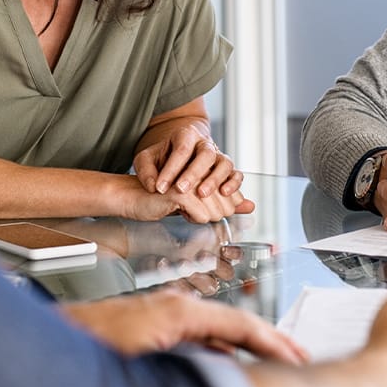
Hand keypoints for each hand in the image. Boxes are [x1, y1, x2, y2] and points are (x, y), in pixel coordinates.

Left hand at [62, 288, 307, 362]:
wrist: (50, 338)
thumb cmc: (88, 345)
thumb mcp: (145, 361)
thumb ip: (189, 361)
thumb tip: (222, 376)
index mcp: (179, 311)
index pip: (240, 325)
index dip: (273, 343)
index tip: (297, 357)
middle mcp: (175, 307)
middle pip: (234, 325)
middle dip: (269, 344)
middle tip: (299, 360)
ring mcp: (165, 315)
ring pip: (219, 332)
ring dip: (246, 350)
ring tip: (273, 366)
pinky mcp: (154, 326)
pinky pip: (201, 337)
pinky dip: (223, 351)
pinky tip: (229, 368)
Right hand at [121, 174, 255, 223]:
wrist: (135, 197)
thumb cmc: (167, 199)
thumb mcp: (201, 201)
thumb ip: (227, 202)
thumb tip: (251, 205)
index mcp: (211, 168)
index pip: (234, 197)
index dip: (223, 209)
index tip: (207, 208)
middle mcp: (205, 169)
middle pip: (227, 206)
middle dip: (213, 215)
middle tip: (194, 209)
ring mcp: (194, 179)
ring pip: (216, 211)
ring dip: (202, 217)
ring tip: (186, 208)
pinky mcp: (181, 192)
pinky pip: (202, 215)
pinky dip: (193, 218)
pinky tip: (179, 209)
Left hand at [134, 124, 243, 200]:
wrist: (181, 152)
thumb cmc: (164, 156)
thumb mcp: (147, 158)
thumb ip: (145, 169)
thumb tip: (153, 186)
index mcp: (186, 135)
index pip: (182, 148)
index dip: (171, 168)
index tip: (160, 188)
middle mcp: (206, 143)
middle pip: (206, 153)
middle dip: (194, 172)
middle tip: (181, 189)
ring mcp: (219, 156)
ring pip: (224, 163)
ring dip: (215, 179)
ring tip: (203, 194)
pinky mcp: (227, 170)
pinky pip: (236, 174)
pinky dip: (234, 183)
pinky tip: (225, 194)